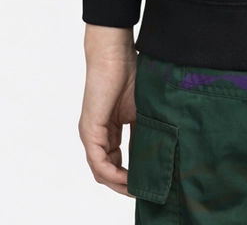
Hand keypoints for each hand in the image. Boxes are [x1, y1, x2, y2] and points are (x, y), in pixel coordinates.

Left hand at [78, 24, 137, 194]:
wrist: (115, 53)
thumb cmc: (129, 74)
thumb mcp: (141, 110)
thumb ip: (144, 132)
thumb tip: (157, 155)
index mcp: (108, 131)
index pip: (116, 162)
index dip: (130, 176)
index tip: (148, 182)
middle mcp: (96, 136)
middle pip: (107, 172)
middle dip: (125, 185)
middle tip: (144, 192)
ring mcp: (91, 134)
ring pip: (101, 171)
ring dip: (119, 183)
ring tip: (138, 190)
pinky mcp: (90, 130)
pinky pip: (98, 162)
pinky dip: (112, 174)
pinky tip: (127, 178)